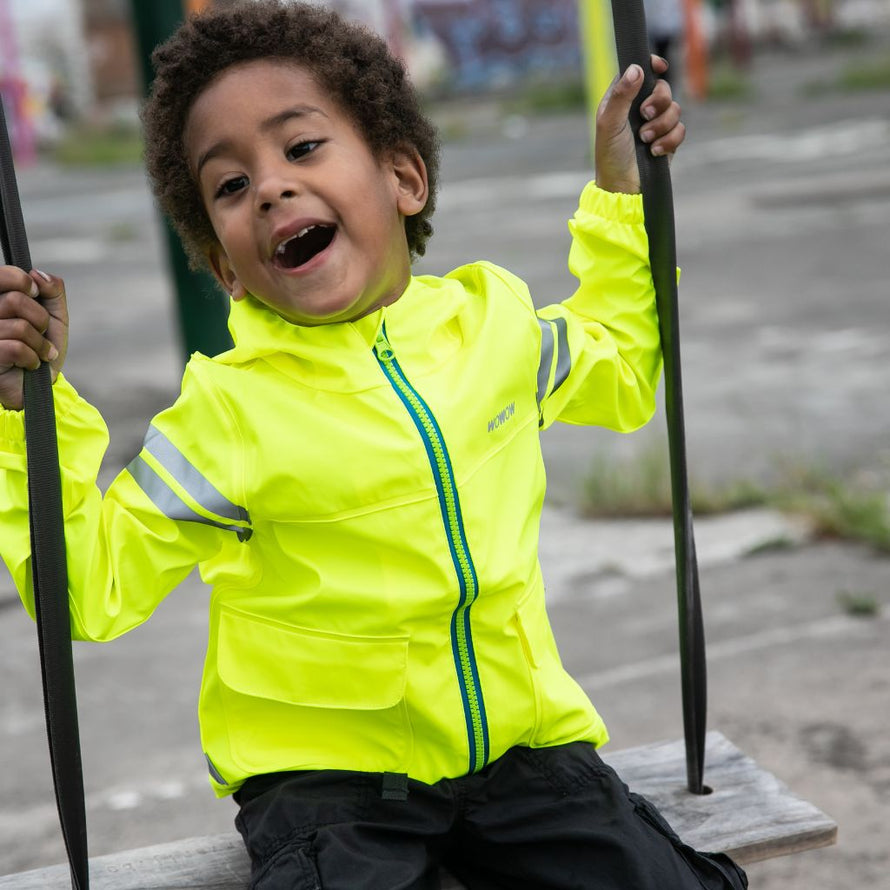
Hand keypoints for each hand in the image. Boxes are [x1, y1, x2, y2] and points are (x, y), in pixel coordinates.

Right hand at [0, 266, 68, 409]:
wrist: (39, 387)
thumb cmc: (42, 349)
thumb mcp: (55, 317)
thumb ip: (52, 291)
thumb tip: (37, 273)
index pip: (5, 274)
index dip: (26, 284)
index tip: (35, 296)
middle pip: (16, 300)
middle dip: (40, 320)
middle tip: (40, 332)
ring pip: (20, 327)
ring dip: (40, 343)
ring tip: (39, 352)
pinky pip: (16, 348)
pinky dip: (32, 358)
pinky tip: (30, 365)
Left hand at [594, 55, 685, 194]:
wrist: (623, 187)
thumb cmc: (611, 156)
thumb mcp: (610, 124)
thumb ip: (621, 96)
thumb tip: (636, 68)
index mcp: (622, 100)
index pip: (639, 72)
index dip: (651, 65)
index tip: (659, 67)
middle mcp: (639, 108)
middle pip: (662, 88)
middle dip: (658, 101)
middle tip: (645, 116)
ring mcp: (655, 124)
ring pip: (674, 108)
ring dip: (661, 125)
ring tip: (645, 140)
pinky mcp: (667, 139)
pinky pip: (681, 129)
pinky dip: (669, 140)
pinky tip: (655, 151)